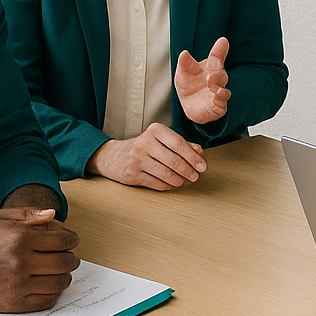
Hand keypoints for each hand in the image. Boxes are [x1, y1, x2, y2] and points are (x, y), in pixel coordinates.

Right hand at [0, 207, 79, 312]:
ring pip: (58, 283)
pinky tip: (50, 285)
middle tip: (70, 257)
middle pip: (64, 262)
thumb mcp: (0, 218)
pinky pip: (47, 301)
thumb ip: (28, 213)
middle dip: (72, 259)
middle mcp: (22, 262)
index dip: (72, 240)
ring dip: (65, 277)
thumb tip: (53, 214)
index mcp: (21, 238)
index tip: (72, 241)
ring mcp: (20, 285)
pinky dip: (54, 293)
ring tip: (61, 272)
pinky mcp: (16, 304)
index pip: (61, 241)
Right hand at [87, 123, 207, 189]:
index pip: (179, 144)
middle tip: (196, 176)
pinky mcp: (133, 174)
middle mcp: (145, 142)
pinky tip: (173, 184)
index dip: (193, 157)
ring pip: (166, 173)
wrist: (113, 156)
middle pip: (174, 160)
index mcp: (155, 130)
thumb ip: (181, 144)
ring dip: (180, 180)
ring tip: (186, 181)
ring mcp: (138, 159)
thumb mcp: (160, 140)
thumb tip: (199, 152)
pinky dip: (169, 185)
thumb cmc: (143, 147)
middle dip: (188, 171)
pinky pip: (157, 183)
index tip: (202, 166)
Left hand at [175, 36, 230, 123]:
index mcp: (210, 68)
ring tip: (211, 82)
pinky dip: (221, 97)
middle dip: (217, 73)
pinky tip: (217, 95)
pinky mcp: (219, 105)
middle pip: (221, 73)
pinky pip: (222, 101)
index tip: (223, 41)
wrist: (191, 108)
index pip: (216, 57)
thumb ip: (185, 64)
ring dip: (218, 85)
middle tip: (210, 74)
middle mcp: (216, 79)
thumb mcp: (183, 74)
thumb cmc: (189, 86)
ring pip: (223, 88)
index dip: (220, 49)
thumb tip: (184, 53)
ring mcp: (219, 91)